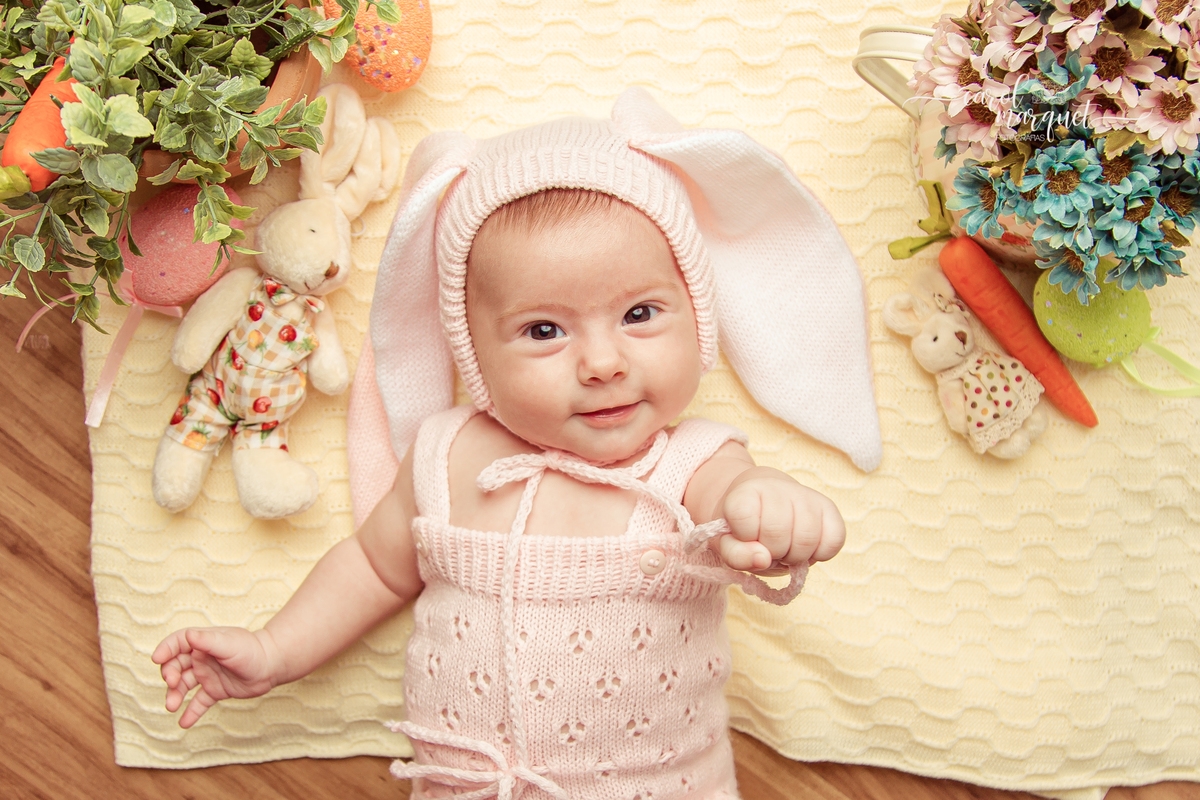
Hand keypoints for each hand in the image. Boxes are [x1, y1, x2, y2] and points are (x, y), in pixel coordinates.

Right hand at [151, 627, 277, 728]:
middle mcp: (202, 658)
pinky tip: (183, 723)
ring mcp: (208, 675)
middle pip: (176, 665)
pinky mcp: (216, 690)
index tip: (156, 659)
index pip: (177, 643)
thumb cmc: (252, 650)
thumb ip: (208, 641)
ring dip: (175, 695)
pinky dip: (190, 712)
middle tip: (173, 684)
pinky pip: (198, 702)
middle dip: (169, 674)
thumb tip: (187, 635)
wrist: (273, 665)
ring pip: (184, 685)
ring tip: (171, 706)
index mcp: (203, 642)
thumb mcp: (229, 643)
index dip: (165, 649)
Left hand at [712, 467, 845, 573]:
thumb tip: (763, 559)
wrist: (762, 503)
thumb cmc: (742, 528)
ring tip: (785, 547)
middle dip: (771, 552)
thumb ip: (736, 555)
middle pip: (778, 535)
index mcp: (745, 492)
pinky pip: (834, 541)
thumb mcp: (726, 543)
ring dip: (795, 556)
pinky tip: (806, 547)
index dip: (745, 538)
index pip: (744, 520)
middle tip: (768, 547)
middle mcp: (776, 487)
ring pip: (807, 540)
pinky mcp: (828, 507)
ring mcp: (805, 495)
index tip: (745, 535)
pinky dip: (820, 554)